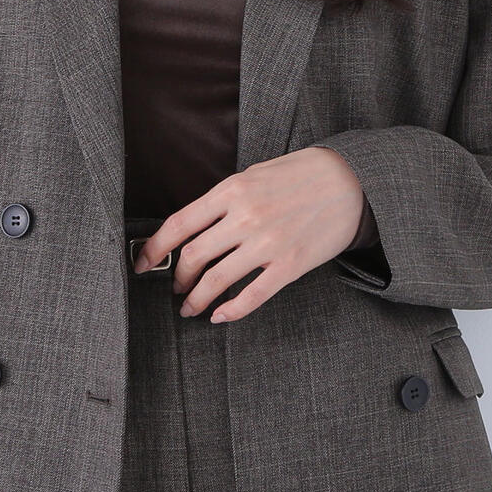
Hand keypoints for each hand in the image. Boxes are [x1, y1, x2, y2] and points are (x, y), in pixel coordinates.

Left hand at [131, 146, 367, 322]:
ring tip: (190, 308)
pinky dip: (230, 311)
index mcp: (231, 192)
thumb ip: (223, 201)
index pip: (179, 225)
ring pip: (216, 281)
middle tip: (175, 289)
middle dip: (177, 278)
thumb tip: (192, 228)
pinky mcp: (289, 265)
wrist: (350, 181)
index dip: (154, 249)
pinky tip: (219, 316)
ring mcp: (267, 243)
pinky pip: (251, 297)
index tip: (142, 263)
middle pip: (193, 257)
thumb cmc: (299, 175)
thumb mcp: (253, 175)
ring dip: (196, 299)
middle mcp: (245, 218)